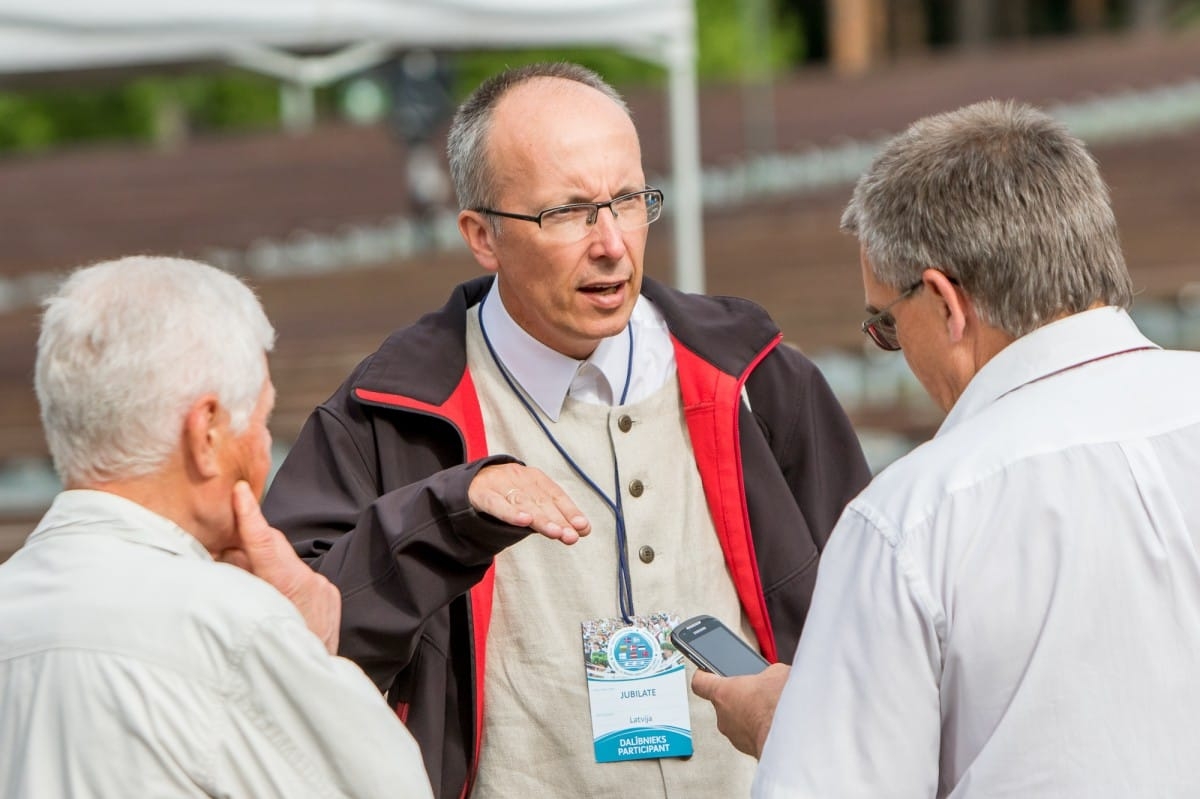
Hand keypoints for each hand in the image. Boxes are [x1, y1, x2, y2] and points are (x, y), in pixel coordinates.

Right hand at [219, 481, 341, 653]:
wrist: (315, 682)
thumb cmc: (276, 659)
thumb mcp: (248, 621)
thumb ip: (236, 588)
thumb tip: (220, 561)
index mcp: (291, 587)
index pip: (265, 543)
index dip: (249, 516)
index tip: (239, 491)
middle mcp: (312, 583)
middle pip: (271, 549)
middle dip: (245, 542)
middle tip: (216, 540)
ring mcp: (323, 589)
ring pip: (282, 563)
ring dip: (260, 564)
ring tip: (238, 575)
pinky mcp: (328, 595)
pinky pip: (296, 576)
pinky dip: (277, 578)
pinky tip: (265, 591)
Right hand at [469, 463, 590, 544]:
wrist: (465, 482)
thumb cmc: (503, 494)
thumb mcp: (527, 500)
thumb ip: (552, 516)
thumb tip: (583, 530)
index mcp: (533, 477)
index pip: (555, 495)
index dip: (570, 511)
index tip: (583, 527)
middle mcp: (518, 477)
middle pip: (542, 501)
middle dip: (559, 519)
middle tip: (571, 535)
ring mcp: (499, 483)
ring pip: (523, 503)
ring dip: (541, 519)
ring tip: (556, 532)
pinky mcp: (481, 493)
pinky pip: (497, 504)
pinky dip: (511, 513)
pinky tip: (524, 521)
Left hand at [691, 662, 790, 758]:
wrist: (791, 735)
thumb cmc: (778, 705)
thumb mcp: (774, 673)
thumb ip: (763, 675)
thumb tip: (768, 678)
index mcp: (723, 693)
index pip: (700, 683)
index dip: (704, 676)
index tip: (705, 673)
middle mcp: (723, 716)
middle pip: (723, 703)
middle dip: (739, 697)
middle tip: (755, 692)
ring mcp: (734, 735)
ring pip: (737, 721)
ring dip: (749, 716)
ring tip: (769, 709)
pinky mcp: (748, 749)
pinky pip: (749, 735)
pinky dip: (758, 729)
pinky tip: (774, 723)